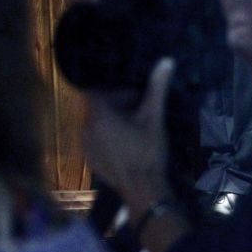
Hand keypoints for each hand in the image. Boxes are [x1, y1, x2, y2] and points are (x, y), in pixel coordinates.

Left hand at [83, 58, 174, 216]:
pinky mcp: (89, 159)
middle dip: (116, 103)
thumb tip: (166, 60)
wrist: (144, 191)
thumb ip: (156, 87)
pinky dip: (107, 135)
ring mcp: (85, 145)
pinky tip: (126, 141)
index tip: (129, 89)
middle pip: (97, 105)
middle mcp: (85, 127)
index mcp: (98, 114)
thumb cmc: (147, 151)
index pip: (95, 88)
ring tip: (134, 124)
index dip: (112, 87)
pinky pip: (95, 138)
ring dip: (112, 120)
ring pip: (96, 122)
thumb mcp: (153, 117)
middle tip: (138, 106)